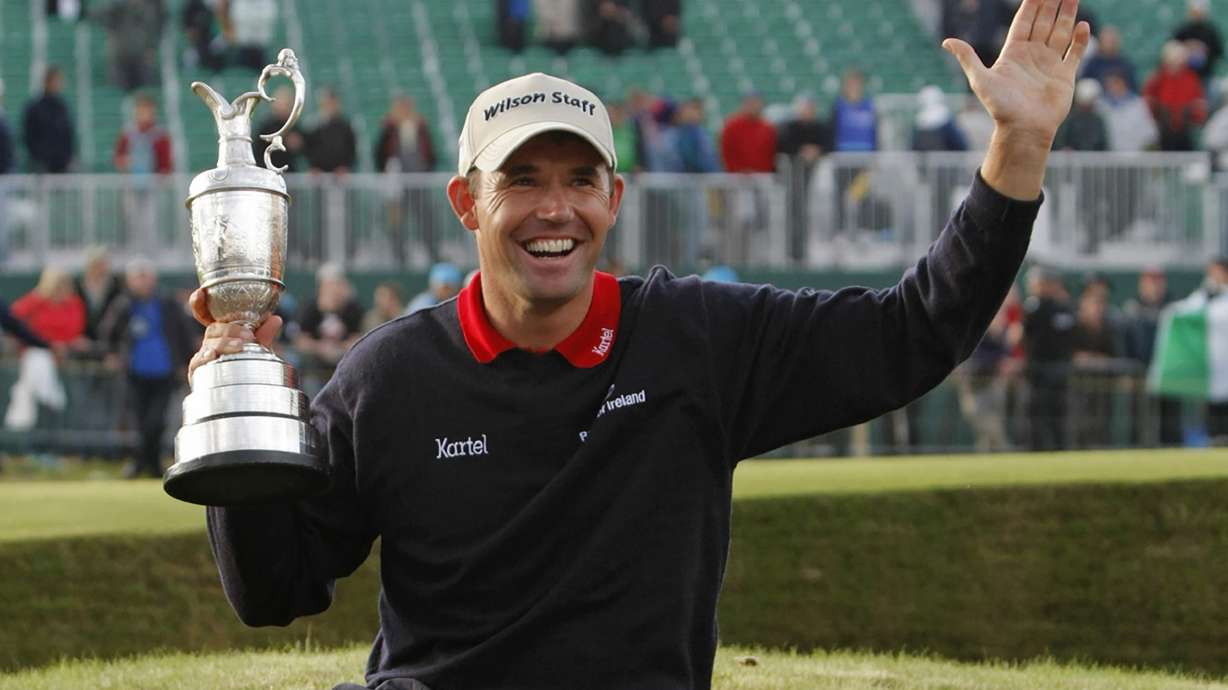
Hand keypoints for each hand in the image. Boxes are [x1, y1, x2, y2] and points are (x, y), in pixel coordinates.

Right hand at [186, 288, 282, 382]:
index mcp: (221, 332)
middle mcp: (210, 342)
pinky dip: (205, 359)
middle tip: (248, 335)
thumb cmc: (245, 368)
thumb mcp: (257, 350)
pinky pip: (198, 363)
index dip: (199, 303)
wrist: (238, 395)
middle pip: (213, 329)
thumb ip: (264, 335)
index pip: (206, 314)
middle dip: (229, 329)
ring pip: (209, 345)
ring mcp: (202, 357)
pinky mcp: (197, 372)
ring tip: (239, 346)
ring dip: (224, 343)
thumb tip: (275, 319)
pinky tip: (212, 357)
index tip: (200, 293)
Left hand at [943, 0, 1089, 143]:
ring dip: (1067, 14)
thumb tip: (946, 41)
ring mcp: (1049, 64)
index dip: (1032, 4)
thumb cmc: (1001, 107)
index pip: (1024, 21)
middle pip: (1044, 22)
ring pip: (1060, 33)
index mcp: (1013, 53)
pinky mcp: (1065, 76)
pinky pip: (1074, 53)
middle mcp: (1032, 56)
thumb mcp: (980, 80)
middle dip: (1052, 4)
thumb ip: (967, 58)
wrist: (1023, 130)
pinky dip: (1080, 40)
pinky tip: (1083, 25)